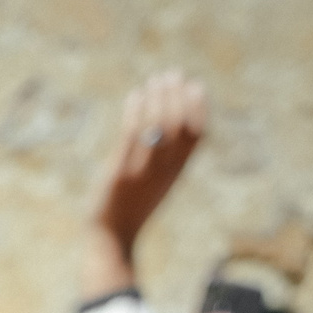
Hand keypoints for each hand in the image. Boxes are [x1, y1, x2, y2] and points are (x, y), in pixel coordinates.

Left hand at [95, 71, 206, 256]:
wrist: (112, 237)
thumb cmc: (133, 206)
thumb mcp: (157, 182)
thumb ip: (166, 157)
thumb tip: (167, 124)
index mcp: (177, 171)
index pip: (198, 135)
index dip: (200, 108)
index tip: (195, 85)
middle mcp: (164, 169)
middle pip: (179, 124)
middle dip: (176, 94)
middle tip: (170, 74)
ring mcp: (143, 171)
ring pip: (158, 126)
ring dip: (157, 97)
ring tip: (153, 80)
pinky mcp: (121, 173)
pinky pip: (132, 135)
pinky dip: (136, 110)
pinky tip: (135, 95)